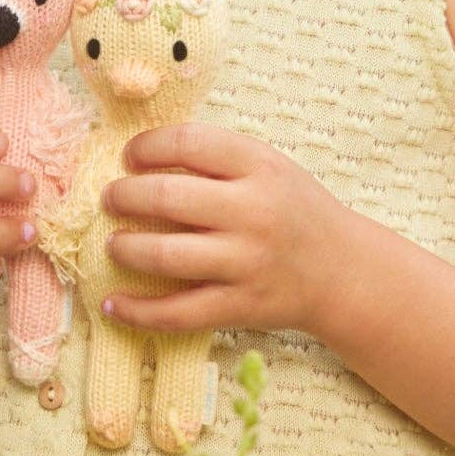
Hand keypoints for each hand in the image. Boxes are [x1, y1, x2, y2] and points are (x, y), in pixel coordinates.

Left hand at [99, 121, 350, 336]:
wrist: (343, 271)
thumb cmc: (294, 210)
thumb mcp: (269, 167)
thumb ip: (216, 158)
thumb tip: (142, 153)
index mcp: (259, 167)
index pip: (189, 142)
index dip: (148, 146)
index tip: (129, 157)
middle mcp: (253, 212)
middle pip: (167, 197)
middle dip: (124, 196)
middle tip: (111, 198)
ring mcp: (247, 262)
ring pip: (166, 256)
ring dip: (125, 249)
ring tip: (113, 244)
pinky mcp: (241, 306)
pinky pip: (178, 312)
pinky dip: (138, 311)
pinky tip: (112, 304)